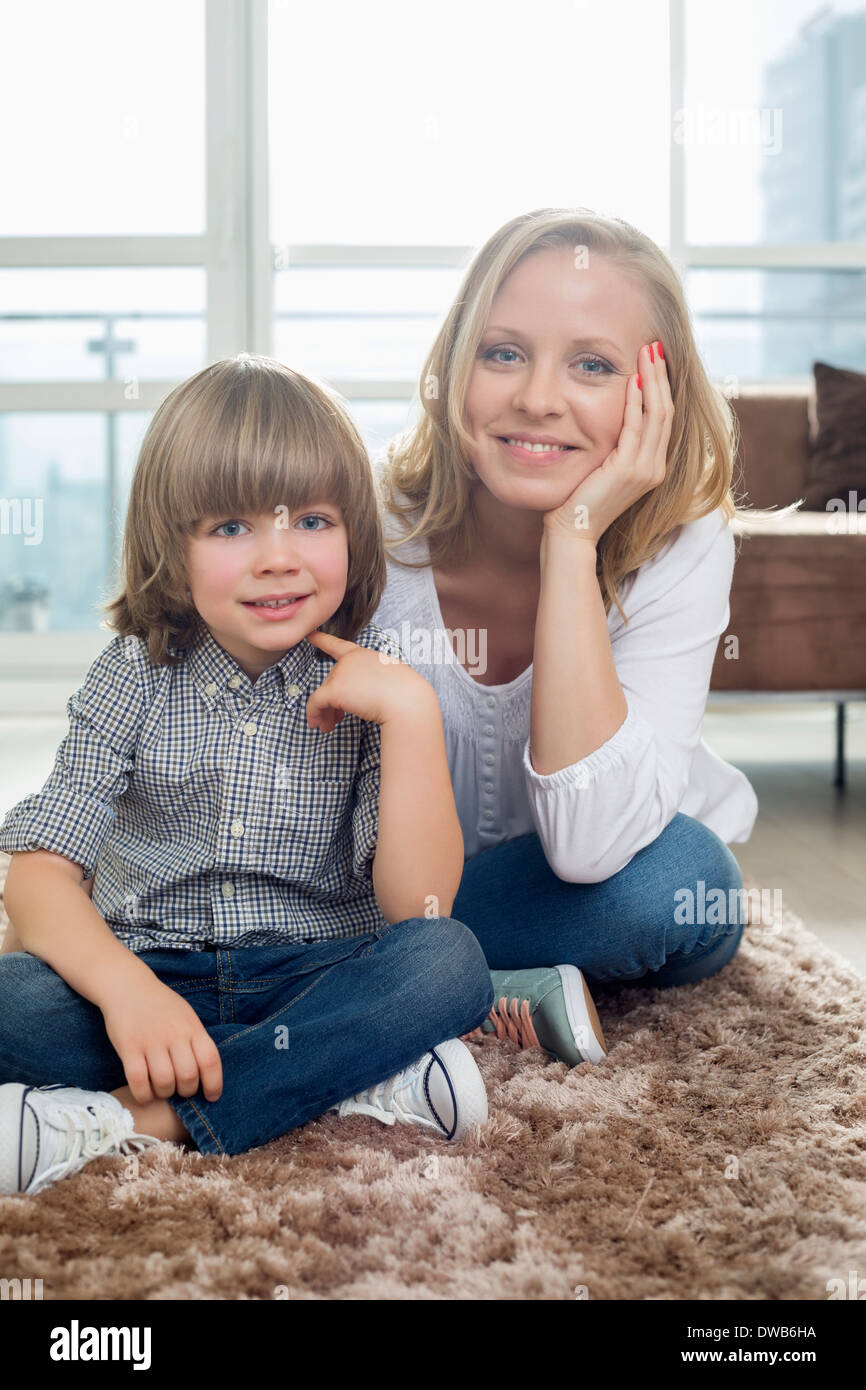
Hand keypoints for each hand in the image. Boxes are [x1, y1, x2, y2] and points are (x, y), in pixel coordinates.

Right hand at [101, 976, 222, 1104]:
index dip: (214, 1084)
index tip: (211, 1097)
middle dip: (187, 1091)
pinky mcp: (128, 1047)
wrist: (128, 986)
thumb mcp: (186, 1016)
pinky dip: (144, 1095)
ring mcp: (150, 1041)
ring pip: (164, 1082)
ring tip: (162, 1090)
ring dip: (165, 1094)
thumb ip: (196, 1040)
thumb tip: (207, 1073)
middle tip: (180, 1090)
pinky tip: (145, 1094)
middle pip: (188, 1076)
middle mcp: (174, 1034)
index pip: (210, 1060)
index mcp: (192, 1027)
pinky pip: (138, 1081)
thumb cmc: (161, 1006)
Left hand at [305, 630, 433, 730]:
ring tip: (328, 727)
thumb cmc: (405, 695)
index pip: (339, 646)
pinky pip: (316, 703)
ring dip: (324, 712)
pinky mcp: (335, 689)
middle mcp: (350, 661)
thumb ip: (370, 682)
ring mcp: (341, 673)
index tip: (310, 635)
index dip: (322, 640)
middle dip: (332, 702)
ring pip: (323, 694)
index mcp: (364, 656)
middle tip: (337, 721)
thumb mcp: (388, 680)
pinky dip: (314, 715)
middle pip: (332, 681)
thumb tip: (354, 699)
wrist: (407, 702)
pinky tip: (318, 726)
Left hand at [543, 340, 673, 546]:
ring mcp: (645, 470)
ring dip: (653, 380)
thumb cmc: (580, 500)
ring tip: (648, 352)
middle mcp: (655, 467)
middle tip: (655, 344)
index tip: (654, 358)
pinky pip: (636, 427)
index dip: (662, 385)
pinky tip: (632, 380)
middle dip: (661, 375)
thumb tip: (611, 417)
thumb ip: (614, 445)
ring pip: (657, 414)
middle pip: (666, 410)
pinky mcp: (628, 470)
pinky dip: (635, 401)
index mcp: (652, 465)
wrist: (573, 532)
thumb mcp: (603, 467)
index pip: (663, 417)